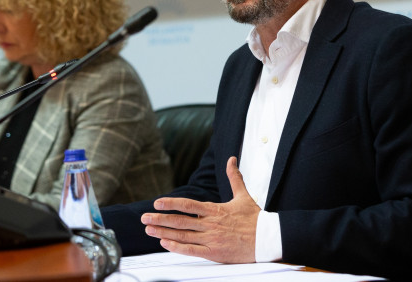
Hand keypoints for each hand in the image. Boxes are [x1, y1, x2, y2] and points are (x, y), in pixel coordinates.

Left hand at [141, 156, 259, 262]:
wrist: (267, 238)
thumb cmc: (255, 218)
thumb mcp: (244, 195)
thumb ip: (234, 177)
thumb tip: (231, 159)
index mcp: (215, 210)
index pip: (188, 205)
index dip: (171, 203)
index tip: (157, 202)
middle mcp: (210, 224)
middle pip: (180, 221)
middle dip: (159, 219)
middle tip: (144, 218)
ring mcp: (211, 239)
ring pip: (182, 235)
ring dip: (163, 232)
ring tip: (148, 230)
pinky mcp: (214, 252)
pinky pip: (191, 250)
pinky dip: (176, 247)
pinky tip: (165, 243)